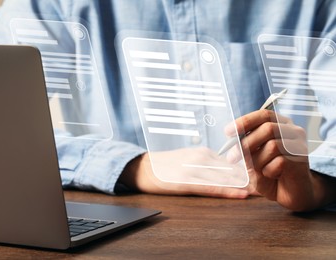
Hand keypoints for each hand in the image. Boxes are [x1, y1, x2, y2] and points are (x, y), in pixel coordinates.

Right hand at [120, 147, 255, 198]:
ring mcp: (195, 169)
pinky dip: (229, 190)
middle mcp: (202, 158)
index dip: (249, 166)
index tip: (265, 169)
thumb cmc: (166, 165)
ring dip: (245, 184)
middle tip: (271, 179)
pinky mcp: (187, 181)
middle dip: (252, 174)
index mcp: (203, 152)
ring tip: (263, 189)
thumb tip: (226, 168)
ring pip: (226, 177)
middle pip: (233, 167)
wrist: (144, 168)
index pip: (232, 159)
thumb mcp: (188, 158)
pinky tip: (241, 194)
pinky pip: (212, 187)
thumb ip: (207, 162)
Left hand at [225, 109, 335, 210]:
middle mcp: (293, 131)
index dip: (245, 122)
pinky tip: (272, 175)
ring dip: (258, 161)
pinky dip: (269, 171)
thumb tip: (233, 141)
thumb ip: (246, 147)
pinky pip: (279, 162)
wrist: (290, 194)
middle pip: (268, 128)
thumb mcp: (253, 158)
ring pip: (273, 146)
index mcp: (281, 125)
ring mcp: (299, 145)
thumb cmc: (270, 172)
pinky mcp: (302, 161)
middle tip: (232, 157)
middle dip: (247, 143)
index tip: (228, 132)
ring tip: (259, 170)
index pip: (264, 115)